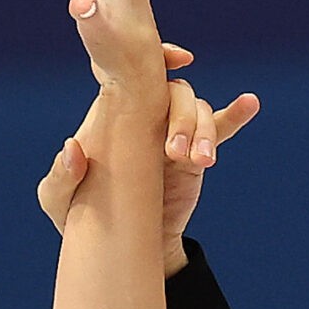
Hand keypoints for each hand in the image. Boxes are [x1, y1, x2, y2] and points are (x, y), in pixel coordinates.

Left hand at [39, 58, 261, 270]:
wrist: (117, 250)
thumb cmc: (82, 218)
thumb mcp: (58, 203)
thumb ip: (60, 178)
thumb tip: (73, 149)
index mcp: (115, 112)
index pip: (138, 72)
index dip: (158, 58)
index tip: (178, 59)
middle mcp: (147, 114)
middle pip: (176, 91)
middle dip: (181, 115)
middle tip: (173, 151)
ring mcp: (173, 133)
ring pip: (198, 112)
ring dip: (202, 131)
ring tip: (199, 161)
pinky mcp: (194, 158)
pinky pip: (218, 131)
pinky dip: (234, 116)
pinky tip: (250, 103)